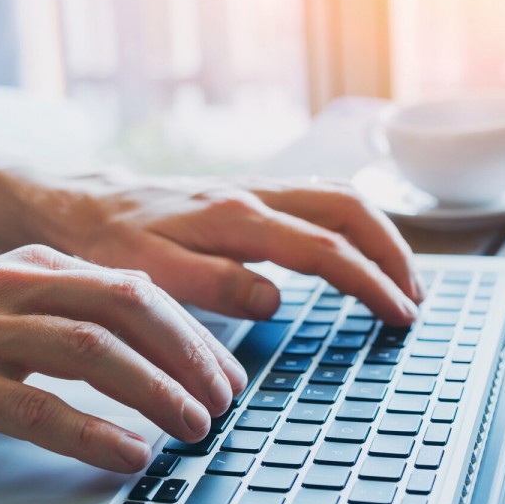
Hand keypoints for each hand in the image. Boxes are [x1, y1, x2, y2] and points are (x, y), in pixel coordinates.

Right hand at [0, 245, 246, 471]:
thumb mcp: (35, 304)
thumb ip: (93, 310)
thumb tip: (172, 339)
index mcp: (49, 264)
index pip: (143, 293)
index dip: (195, 337)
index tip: (228, 375)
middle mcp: (23, 284)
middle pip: (130, 308)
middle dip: (188, 356)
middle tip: (223, 401)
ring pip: (93, 350)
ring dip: (156, 391)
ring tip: (194, 427)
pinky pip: (37, 407)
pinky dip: (93, 431)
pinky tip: (131, 454)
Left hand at [9, 171, 423, 324]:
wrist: (90, 206)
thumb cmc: (117, 243)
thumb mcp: (153, 275)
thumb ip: (217, 285)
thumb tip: (277, 298)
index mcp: (237, 218)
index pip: (325, 248)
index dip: (371, 281)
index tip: (400, 314)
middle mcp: (256, 194)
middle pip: (349, 209)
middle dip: (393, 252)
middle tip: (414, 296)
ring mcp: (257, 189)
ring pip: (341, 196)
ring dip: (380, 233)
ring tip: (401, 275)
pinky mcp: (254, 194)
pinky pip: (320, 198)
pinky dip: (354, 223)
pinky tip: (359, 248)